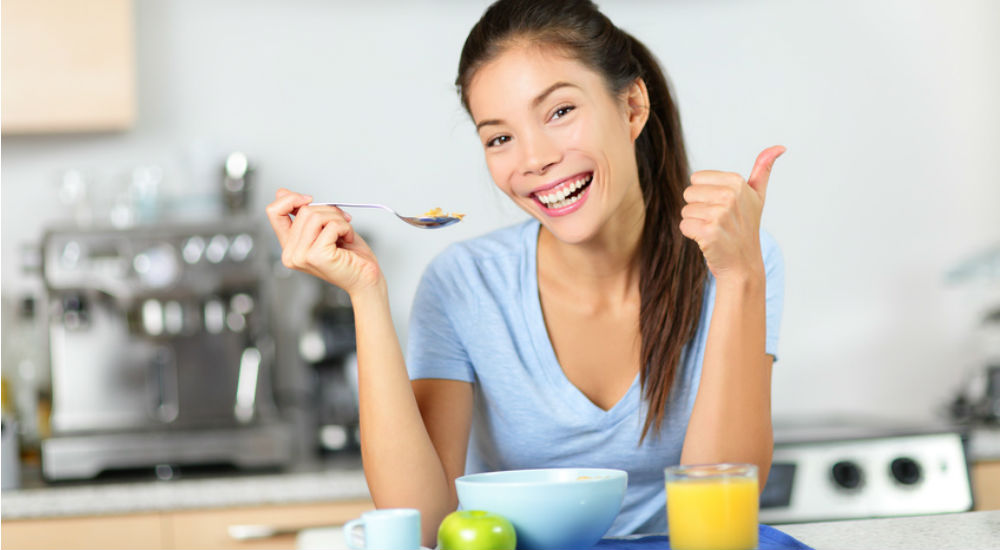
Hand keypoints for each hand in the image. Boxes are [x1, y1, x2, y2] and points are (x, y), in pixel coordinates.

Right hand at [265, 188, 383, 296]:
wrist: (365, 278)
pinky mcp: (316, 256)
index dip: (290, 199)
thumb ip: (302, 213)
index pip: (273, 212)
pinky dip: (345, 228)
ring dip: (338, 219)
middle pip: (303, 211)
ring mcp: (301, 256)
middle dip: (328, 211)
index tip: (310, 199)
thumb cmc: (349, 255)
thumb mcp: (323, 228)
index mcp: (289, 246)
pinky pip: (331, 226)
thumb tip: (283, 192)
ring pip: (316, 216)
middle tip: (342, 223)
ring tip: (344, 233)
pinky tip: (348, 240)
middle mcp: (291, 254)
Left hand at [679, 145, 785, 282]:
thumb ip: (763, 169)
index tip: (722, 206)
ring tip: (714, 230)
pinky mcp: (708, 233)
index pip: (696, 178)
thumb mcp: (757, 196)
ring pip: (685, 210)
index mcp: (737, 183)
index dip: (705, 194)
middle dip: (699, 207)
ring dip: (695, 222)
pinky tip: (708, 240)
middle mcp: (730, 196)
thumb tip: (780, 147)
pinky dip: (691, 234)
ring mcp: (720, 215)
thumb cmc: (746, 227)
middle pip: (689, 193)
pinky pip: (684, 225)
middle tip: (718, 221)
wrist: (742, 263)